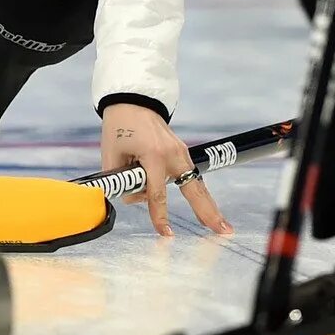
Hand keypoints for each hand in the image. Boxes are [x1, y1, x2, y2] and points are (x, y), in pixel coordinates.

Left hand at [100, 102, 231, 237]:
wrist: (132, 102)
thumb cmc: (119, 127)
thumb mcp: (110, 154)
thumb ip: (120, 181)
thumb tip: (133, 198)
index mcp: (153, 154)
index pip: (156, 194)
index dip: (159, 216)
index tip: (166, 233)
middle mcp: (173, 154)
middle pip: (194, 189)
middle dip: (208, 212)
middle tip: (223, 230)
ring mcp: (181, 151)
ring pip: (197, 184)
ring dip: (207, 205)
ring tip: (220, 225)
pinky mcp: (182, 151)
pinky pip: (190, 176)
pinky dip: (198, 192)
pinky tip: (208, 209)